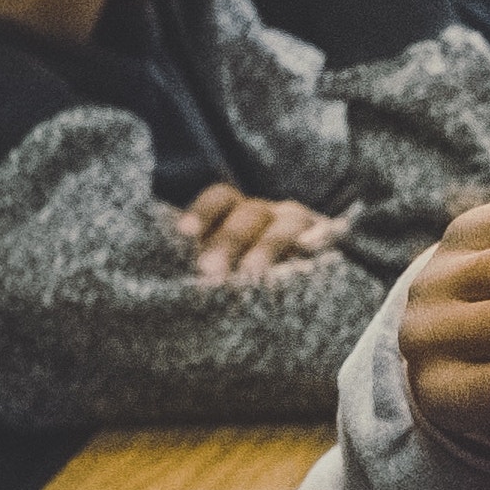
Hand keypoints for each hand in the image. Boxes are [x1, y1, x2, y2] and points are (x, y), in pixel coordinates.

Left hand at [175, 183, 347, 281]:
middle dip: (229, 240)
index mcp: (239, 213)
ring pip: (285, 227)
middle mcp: (270, 214)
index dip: (203, 212)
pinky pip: (327, 236)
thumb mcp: (217, 265)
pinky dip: (321, 238)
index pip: (221, 198)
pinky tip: (313, 248)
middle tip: (209, 271)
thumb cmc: (239, 280)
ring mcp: (302, 228)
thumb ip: (199, 263)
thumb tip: (161, 276)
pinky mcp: (328, 243)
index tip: (184, 234)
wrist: (300, 291)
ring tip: (252, 275)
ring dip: (266, 248)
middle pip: (251, 214)